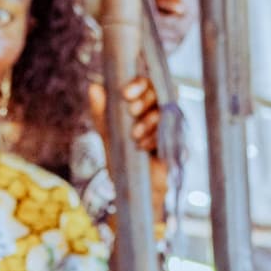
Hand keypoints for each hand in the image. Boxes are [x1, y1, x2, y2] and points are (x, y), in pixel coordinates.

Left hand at [88, 77, 171, 228]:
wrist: (133, 187)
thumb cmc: (121, 158)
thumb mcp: (107, 134)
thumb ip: (101, 112)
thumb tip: (93, 87)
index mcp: (141, 104)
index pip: (145, 83)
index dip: (138, 84)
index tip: (126, 93)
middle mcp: (156, 111)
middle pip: (158, 92)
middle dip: (144, 101)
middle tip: (131, 112)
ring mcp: (168, 125)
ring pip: (166, 110)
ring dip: (149, 121)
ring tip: (135, 137)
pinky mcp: (177, 140)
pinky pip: (172, 130)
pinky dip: (156, 138)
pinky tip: (145, 147)